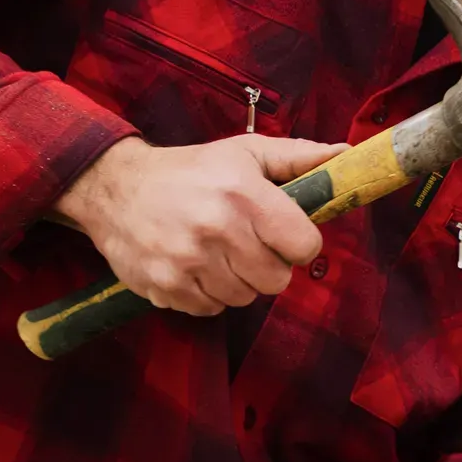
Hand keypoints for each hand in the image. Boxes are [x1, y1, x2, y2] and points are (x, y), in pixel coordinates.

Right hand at [53, 133, 345, 315]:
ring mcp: (189, 261)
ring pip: (245, 298)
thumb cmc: (190, 170)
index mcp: (244, 193)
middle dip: (269, 265)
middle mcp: (217, 228)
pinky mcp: (166, 287)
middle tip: (248, 245)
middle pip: (277, 280)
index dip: (298, 243)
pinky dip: (209, 294)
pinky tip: (196, 267)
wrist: (116, 188)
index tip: (283, 234)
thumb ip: (298, 157)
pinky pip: (211, 309)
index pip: (304, 246)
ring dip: (239, 281)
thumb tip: (345, 155)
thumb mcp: (244, 153)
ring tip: (219, 253)